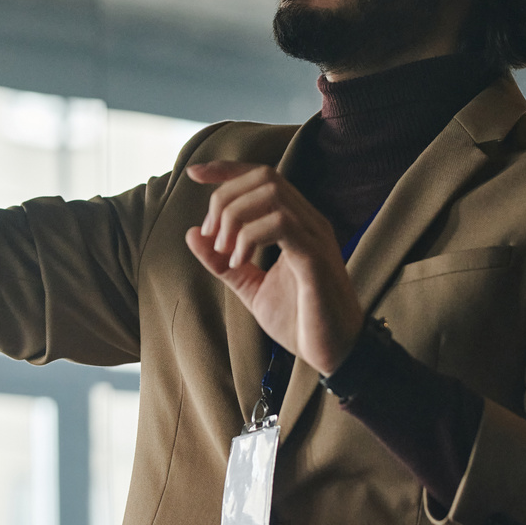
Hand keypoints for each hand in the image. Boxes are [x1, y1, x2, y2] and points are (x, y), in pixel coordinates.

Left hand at [185, 161, 364, 375]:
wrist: (333, 355)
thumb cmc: (299, 320)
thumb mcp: (250, 287)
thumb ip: (221, 262)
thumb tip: (192, 233)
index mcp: (296, 222)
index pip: (262, 176)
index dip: (227, 169)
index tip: (193, 174)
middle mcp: (309, 221)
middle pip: (264, 177)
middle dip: (226, 198)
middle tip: (211, 235)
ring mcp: (315, 236)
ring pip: (272, 194)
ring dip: (235, 216)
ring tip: (224, 251)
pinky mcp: (316, 258)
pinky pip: (281, 224)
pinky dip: (250, 237)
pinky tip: (238, 262)